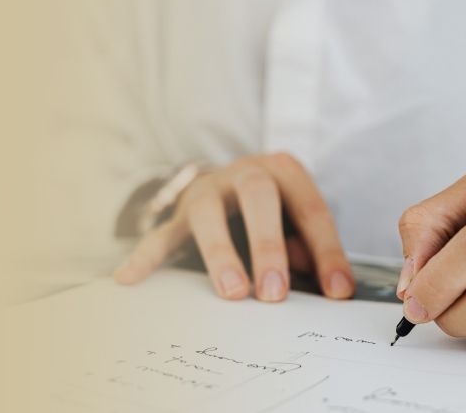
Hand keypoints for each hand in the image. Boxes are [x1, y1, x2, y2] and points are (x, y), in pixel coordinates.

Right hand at [113, 153, 355, 301]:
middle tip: (275, 294)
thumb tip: (333, 290)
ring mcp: (208, 189)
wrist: (232, 180)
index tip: (336, 292)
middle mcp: (245, 172)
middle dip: (268, 247)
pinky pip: (160, 234)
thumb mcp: (299, 220)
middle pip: (258, 198)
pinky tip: (128, 280)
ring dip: (220, 253)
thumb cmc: (276, 210)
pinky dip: (144, 257)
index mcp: (284, 171)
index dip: (326, 252)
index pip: (310, 210)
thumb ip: (314, 249)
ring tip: (231, 293)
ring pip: (207, 212)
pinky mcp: (179, 212)